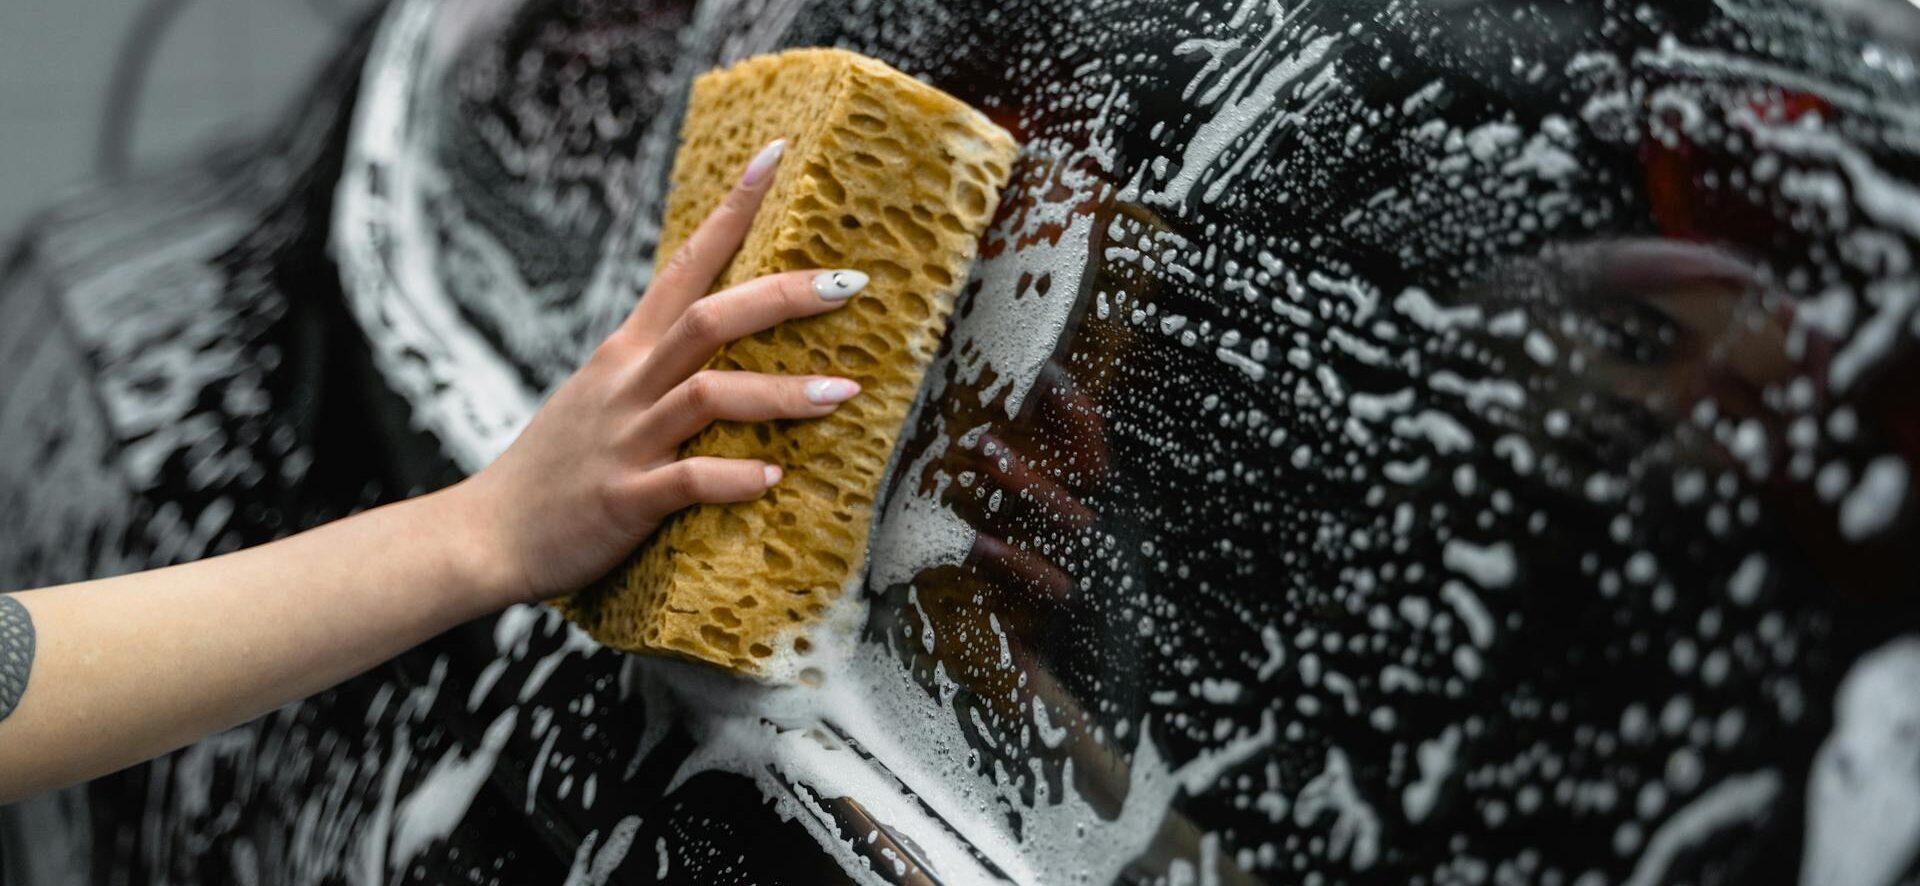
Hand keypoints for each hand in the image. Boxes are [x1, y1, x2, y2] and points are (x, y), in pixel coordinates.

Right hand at [437, 139, 869, 606]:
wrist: (487, 534)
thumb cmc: (558, 468)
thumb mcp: (603, 395)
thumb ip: (656, 363)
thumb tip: (719, 336)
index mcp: (626, 352)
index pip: (685, 264)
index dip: (732, 211)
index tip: (777, 156)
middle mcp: (627, 384)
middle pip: (708, 319)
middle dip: (782, 297)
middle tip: (848, 284)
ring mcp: (626, 440)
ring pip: (709, 396)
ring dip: (782, 393)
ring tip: (844, 393)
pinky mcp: (625, 499)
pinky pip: (687, 480)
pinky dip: (734, 477)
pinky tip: (773, 479)